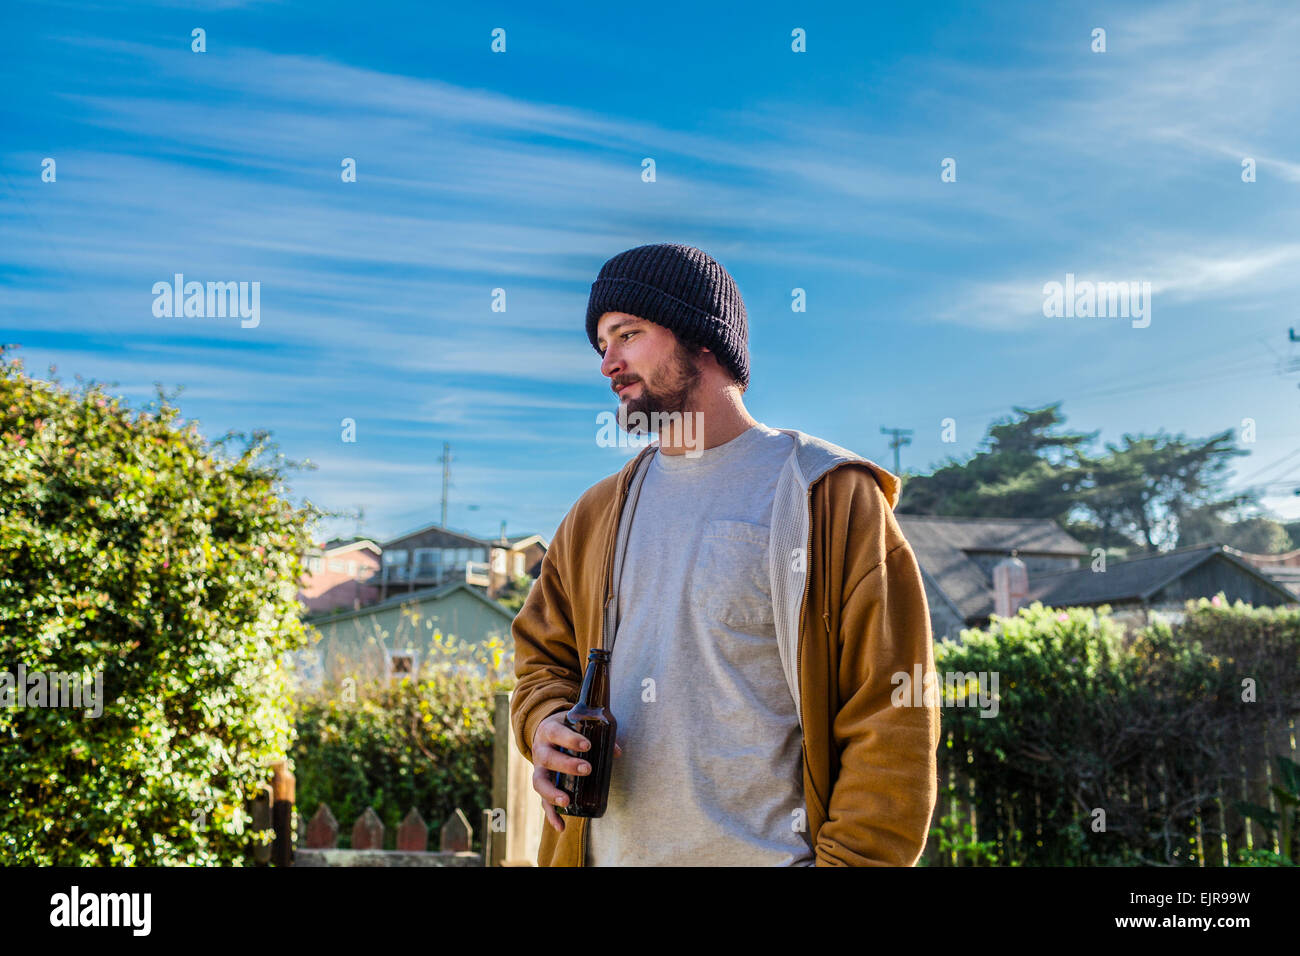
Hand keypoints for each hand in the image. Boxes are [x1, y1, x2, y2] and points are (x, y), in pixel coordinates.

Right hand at [530, 711, 621, 832]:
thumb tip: (616, 752)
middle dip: (567, 765)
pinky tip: (561, 826)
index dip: (570, 739)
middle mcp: (540, 750)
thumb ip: (598, 735)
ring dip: (552, 793)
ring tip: (566, 801)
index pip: (557, 733)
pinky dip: (551, 815)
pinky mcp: (542, 785)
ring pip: (539, 782)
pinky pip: (542, 802)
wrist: (545, 732)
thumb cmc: (566, 728)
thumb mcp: (578, 725)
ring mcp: (538, 769)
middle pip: (548, 758)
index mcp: (549, 731)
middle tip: (587, 769)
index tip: (587, 746)